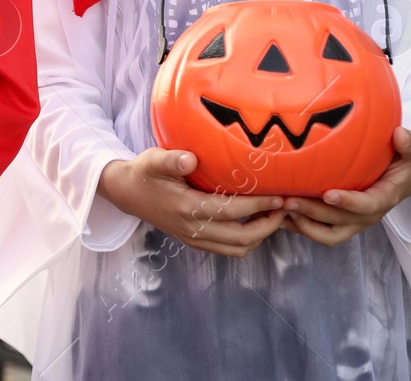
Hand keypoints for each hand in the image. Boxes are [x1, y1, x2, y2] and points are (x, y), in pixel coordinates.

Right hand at [98, 148, 286, 257]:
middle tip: (284, 208)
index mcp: (186, 208)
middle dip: (268, 225)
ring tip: (274, 216)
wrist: (127, 192)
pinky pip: (228, 250)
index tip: (278, 196)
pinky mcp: (195, 242)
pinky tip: (254, 223)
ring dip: (260, 235)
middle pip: (241, 238)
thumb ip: (172, 160)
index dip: (258, 206)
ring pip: (237, 249)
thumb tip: (190, 160)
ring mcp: (194, 239)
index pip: (231, 212)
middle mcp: (192, 229)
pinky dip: (247, 240)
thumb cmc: (144, 172)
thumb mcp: (153, 160)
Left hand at [280, 127, 410, 246]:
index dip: (348, 202)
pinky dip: (297, 226)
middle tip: (288, 199)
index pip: (367, 206)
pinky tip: (277, 214)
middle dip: (313, 213)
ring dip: (302, 224)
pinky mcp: (339, 222)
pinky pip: (318, 232)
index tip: (328, 193)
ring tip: (279, 208)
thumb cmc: (403, 161)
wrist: (400, 177)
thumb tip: (400, 135)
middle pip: (339, 222)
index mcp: (384, 198)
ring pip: (327, 233)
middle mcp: (366, 215)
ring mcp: (352, 221)